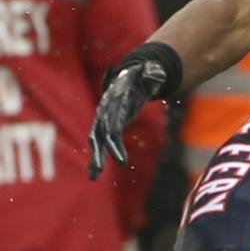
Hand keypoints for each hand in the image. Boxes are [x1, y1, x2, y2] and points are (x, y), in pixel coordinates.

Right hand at [87, 43, 179, 177]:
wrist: (128, 77)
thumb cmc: (141, 76)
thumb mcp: (149, 73)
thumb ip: (152, 74)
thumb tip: (155, 74)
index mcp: (116, 100)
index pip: (114, 121)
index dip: (114, 135)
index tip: (118, 153)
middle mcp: (105, 110)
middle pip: (101, 134)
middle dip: (99, 152)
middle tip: (99, 170)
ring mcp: (103, 118)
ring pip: (96, 141)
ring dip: (95, 158)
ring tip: (93, 176)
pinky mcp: (105, 125)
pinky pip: (99, 143)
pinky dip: (96, 157)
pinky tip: (93, 174)